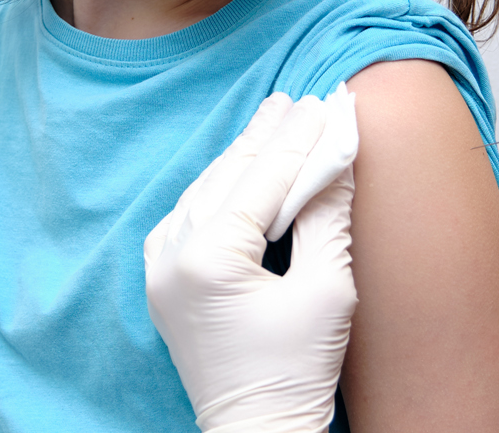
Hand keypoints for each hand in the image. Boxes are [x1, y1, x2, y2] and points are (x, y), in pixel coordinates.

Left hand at [144, 88, 358, 432]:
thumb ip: (327, 216)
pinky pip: (188, 215)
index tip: (326, 103)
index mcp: (209, 258)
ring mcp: (160, 268)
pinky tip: (239, 166)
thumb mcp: (328, 290)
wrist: (258, 432)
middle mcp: (172, 256)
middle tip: (300, 100)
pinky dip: (218, 186)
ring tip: (274, 119)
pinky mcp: (163, 281)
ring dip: (242, 156)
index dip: (301, 138)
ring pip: (204, 190)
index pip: (264, 178)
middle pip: (228, 175)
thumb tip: (337, 156)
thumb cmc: (297, 369)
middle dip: (268, 137)